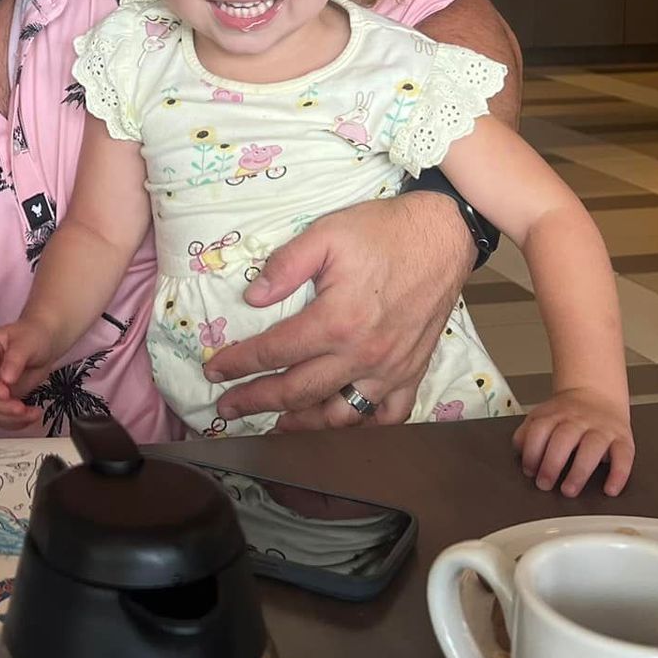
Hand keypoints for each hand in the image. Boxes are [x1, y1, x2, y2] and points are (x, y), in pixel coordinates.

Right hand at [0, 322, 53, 431]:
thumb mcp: (26, 343)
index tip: (6, 394)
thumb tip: (6, 378)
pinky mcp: (1, 400)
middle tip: (20, 409)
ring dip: (9, 418)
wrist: (43, 343)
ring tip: (31, 414)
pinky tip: (31, 417)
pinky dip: (15, 422)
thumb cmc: (33, 337)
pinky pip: (1, 417)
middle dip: (0, 407)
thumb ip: (15, 358)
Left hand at [204, 195, 473, 430]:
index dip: (239, 364)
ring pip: (340, 415)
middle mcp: (362, 355)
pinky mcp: (413, 371)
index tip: (214, 372)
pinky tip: (341, 420)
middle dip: (256, 402)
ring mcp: (390, 369)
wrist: (443, 234)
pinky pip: (388, 415)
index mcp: (335, 322)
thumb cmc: (382, 231)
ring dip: (304, 424)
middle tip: (228, 408)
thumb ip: (285, 266)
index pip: (274, 352)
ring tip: (277, 423)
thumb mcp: (326, 234)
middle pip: (298, 392)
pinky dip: (363, 426)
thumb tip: (252, 297)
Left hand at [514, 388, 633, 496]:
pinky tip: (610, 489)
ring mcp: (602, 429)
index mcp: (556, 414)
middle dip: (551, 464)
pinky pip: (623, 456)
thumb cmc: (567, 413)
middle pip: (563, 439)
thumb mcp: (544, 415)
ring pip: (592, 447)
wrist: (597, 393)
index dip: (531, 451)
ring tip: (568, 490)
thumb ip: (528, 431)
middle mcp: (579, 420)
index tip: (529, 471)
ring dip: (579, 471)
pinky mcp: (623, 439)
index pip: (540, 430)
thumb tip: (520, 451)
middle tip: (544, 484)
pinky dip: (618, 474)